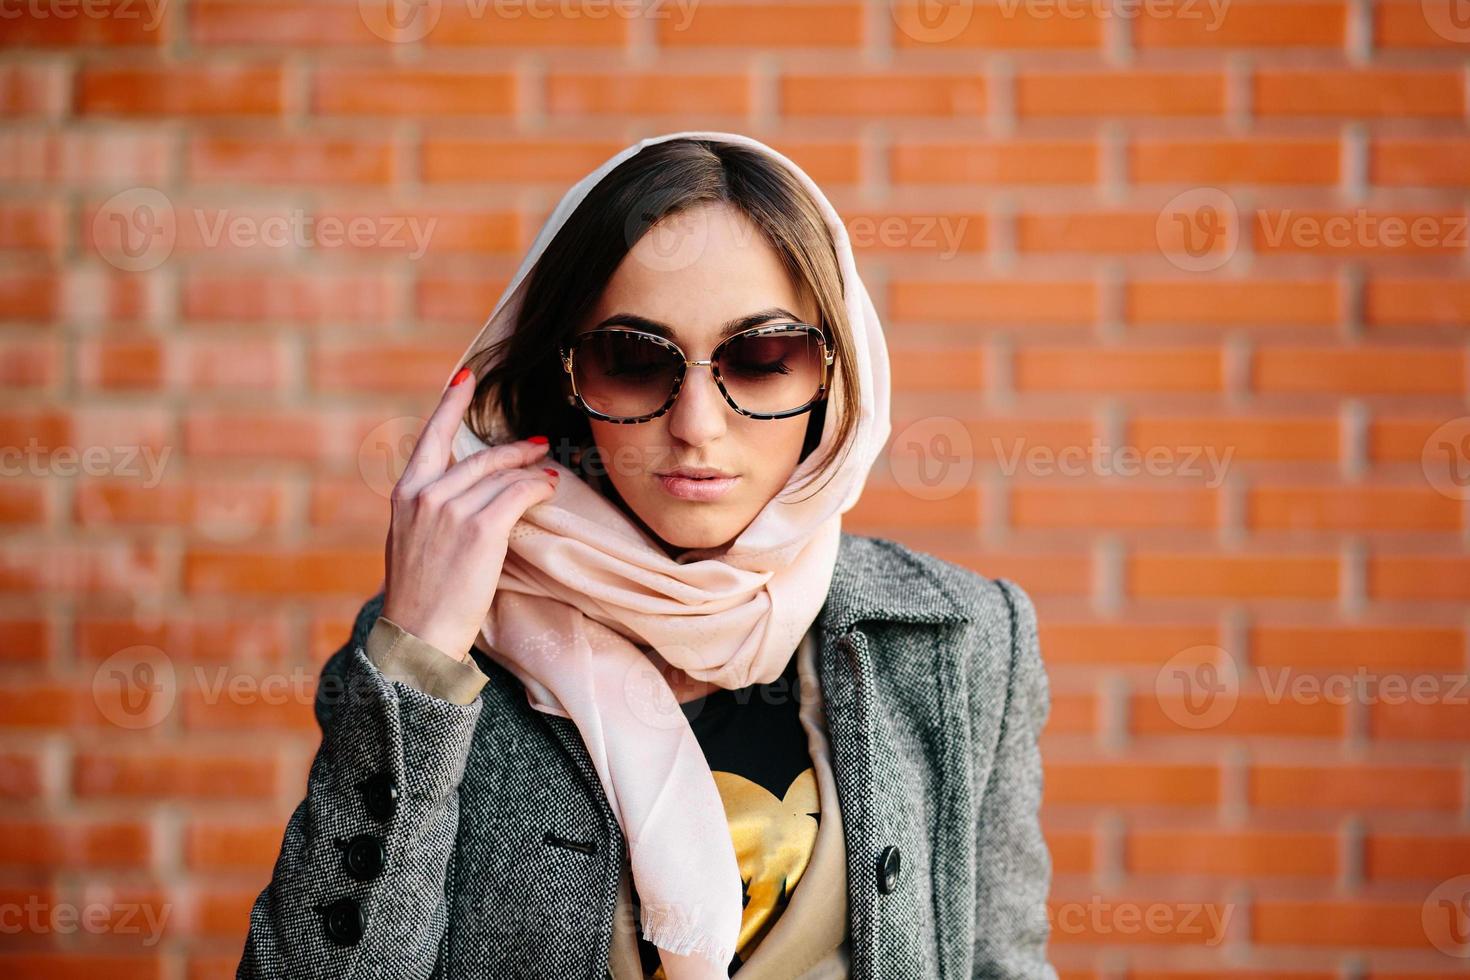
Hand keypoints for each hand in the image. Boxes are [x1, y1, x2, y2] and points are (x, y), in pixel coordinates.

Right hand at [380, 366, 558, 660]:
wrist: (417, 635)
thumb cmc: (420, 596)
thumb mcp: (411, 542)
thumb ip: (429, 511)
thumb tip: (460, 494)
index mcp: (405, 495)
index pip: (431, 437)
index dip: (450, 404)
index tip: (466, 377)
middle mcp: (426, 495)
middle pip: (479, 457)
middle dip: (512, 449)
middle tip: (537, 444)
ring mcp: (452, 510)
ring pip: (501, 475)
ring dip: (529, 469)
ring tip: (547, 469)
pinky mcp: (480, 529)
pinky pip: (518, 494)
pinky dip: (537, 487)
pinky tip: (548, 487)